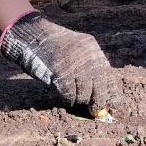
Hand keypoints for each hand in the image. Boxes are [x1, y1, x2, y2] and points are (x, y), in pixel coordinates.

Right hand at [0, 12, 120, 111]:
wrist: (32, 35)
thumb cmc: (53, 49)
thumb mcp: (76, 52)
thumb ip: (88, 68)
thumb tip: (100, 95)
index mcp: (93, 49)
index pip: (108, 74)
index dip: (111, 91)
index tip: (113, 104)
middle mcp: (86, 55)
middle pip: (100, 85)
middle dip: (98, 101)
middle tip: (95, 110)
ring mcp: (73, 62)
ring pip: (85, 92)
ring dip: (81, 100)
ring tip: (75, 100)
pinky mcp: (60, 70)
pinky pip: (70, 93)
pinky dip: (69, 100)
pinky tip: (66, 100)